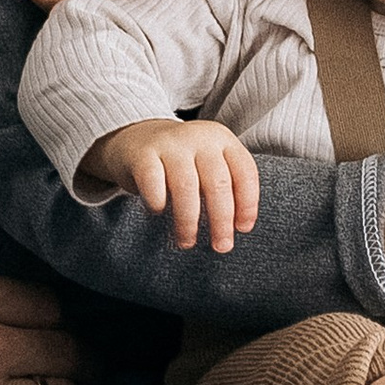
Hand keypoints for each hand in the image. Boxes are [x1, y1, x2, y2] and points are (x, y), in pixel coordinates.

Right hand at [88, 116, 260, 251]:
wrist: (136, 137)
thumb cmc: (181, 161)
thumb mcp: (209, 163)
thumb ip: (225, 186)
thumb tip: (237, 227)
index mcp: (222, 139)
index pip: (245, 172)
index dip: (248, 204)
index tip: (243, 229)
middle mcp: (199, 138)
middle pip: (217, 182)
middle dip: (221, 220)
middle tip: (221, 246)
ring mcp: (170, 144)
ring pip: (186, 187)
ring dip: (189, 221)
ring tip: (187, 242)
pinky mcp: (142, 155)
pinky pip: (153, 184)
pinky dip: (158, 204)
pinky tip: (158, 212)